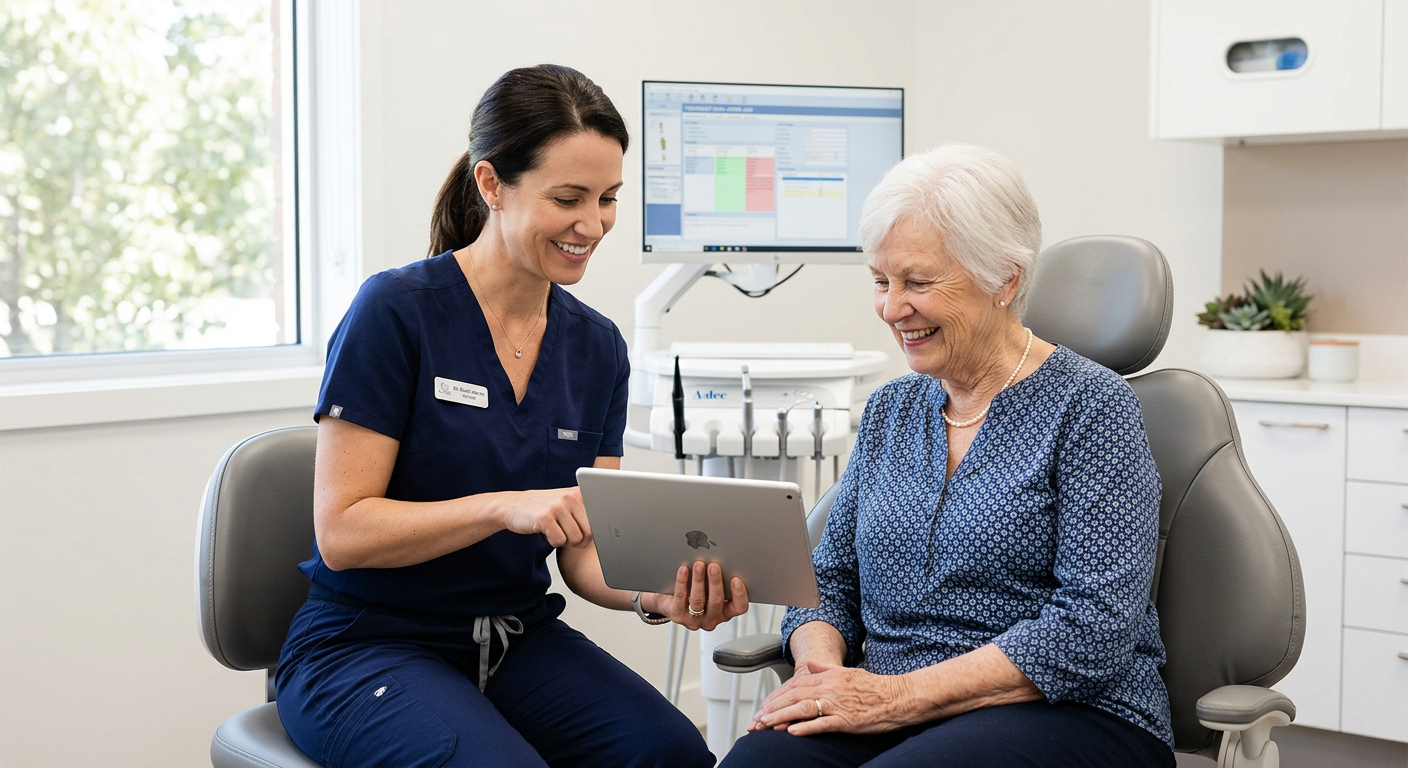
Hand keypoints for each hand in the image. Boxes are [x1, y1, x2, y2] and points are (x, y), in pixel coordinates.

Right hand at [497, 487, 591, 548]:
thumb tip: (606, 534)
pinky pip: (559, 541)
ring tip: (555, 529)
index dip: (592, 532)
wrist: (511, 506)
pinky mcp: (545, 517)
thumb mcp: (567, 505)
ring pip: (576, 539)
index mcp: (580, 493)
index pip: (600, 519)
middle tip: (566, 533)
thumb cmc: (543, 509)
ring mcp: (558, 506)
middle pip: (590, 533)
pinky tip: (545, 531)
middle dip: (579, 540)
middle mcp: (570, 497)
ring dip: (565, 541)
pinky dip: (553, 542)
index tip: (586, 532)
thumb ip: (586, 515)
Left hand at [647, 561, 748, 630]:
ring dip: (699, 581)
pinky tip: (683, 570)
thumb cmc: (697, 589)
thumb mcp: (712, 586)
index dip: (740, 595)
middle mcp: (712, 619)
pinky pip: (680, 598)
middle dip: (715, 582)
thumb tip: (722, 559)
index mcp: (726, 612)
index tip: (736, 579)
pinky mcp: (678, 615)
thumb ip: (720, 578)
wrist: (670, 600)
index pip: (739, 607)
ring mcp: (694, 620)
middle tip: (714, 566)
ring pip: (698, 600)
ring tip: (699, 564)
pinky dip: (682, 582)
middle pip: (716, 602)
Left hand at [748, 661, 913, 735]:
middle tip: (757, 719)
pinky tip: (791, 732)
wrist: (900, 697)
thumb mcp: (849, 672)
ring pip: (803, 708)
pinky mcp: (848, 721)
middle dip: (773, 708)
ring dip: (782, 717)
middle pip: (795, 696)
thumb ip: (826, 668)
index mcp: (830, 676)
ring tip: (766, 725)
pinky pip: (822, 724)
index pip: (796, 684)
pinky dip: (805, 727)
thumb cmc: (876, 687)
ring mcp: (839, 704)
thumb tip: (808, 664)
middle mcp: (831, 688)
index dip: (777, 695)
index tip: (763, 706)